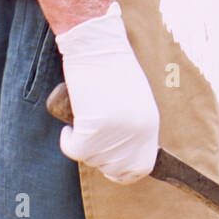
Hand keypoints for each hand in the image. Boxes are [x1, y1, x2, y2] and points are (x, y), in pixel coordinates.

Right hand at [55, 2, 159, 183]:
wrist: (97, 46)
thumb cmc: (113, 67)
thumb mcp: (134, 101)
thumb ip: (132, 127)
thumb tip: (119, 153)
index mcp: (150, 125)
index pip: (141, 168)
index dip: (124, 172)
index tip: (110, 168)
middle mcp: (137, 134)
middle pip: (114, 169)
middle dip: (99, 158)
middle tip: (89, 139)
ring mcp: (115, 134)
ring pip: (92, 158)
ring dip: (83, 144)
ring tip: (84, 117)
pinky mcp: (92, 130)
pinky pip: (74, 150)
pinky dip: (67, 140)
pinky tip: (70, 127)